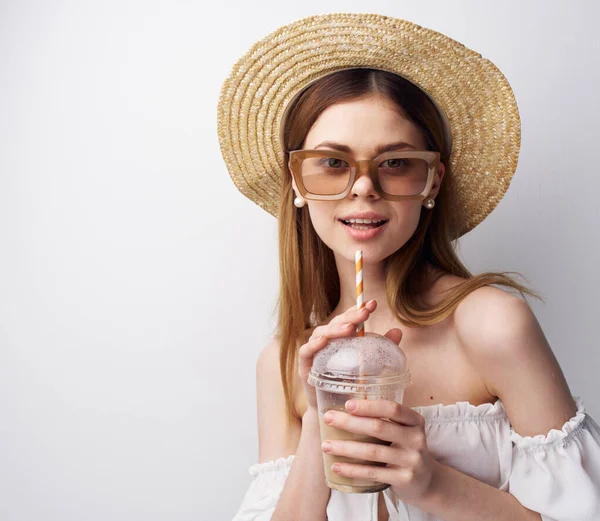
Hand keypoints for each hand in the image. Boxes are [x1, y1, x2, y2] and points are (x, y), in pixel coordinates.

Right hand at [298, 299, 402, 412]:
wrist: (337, 413)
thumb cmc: (353, 385)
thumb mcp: (370, 365)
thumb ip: (382, 348)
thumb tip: (398, 331)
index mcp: (341, 338)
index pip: (348, 319)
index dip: (358, 309)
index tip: (373, 304)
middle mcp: (327, 341)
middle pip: (336, 323)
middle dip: (350, 317)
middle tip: (365, 313)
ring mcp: (314, 352)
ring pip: (321, 333)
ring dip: (335, 329)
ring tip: (349, 328)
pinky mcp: (305, 366)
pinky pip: (306, 351)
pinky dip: (313, 345)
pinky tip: (323, 341)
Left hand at [320, 398, 439, 502]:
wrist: (427, 482)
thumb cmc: (405, 449)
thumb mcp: (403, 431)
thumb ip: (384, 420)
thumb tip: (346, 408)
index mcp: (415, 421)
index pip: (392, 409)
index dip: (369, 406)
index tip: (347, 404)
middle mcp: (415, 439)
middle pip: (379, 427)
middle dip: (350, 422)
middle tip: (328, 419)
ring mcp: (411, 460)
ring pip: (372, 451)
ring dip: (345, 447)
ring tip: (326, 445)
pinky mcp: (404, 479)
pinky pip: (373, 472)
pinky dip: (352, 470)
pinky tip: (336, 466)